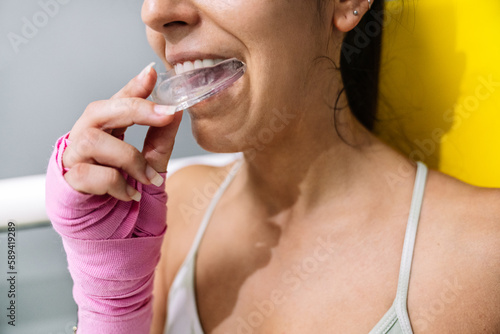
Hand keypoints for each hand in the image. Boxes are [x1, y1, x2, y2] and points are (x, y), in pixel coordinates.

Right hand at [62, 63, 182, 201]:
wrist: (115, 235)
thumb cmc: (129, 196)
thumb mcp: (153, 164)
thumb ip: (161, 138)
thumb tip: (176, 110)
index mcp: (106, 132)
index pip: (117, 102)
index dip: (133, 87)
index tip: (153, 74)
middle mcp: (84, 139)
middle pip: (99, 110)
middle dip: (135, 109)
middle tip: (165, 115)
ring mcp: (73, 159)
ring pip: (93, 140)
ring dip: (129, 158)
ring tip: (148, 178)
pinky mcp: (68, 182)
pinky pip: (90, 173)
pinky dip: (117, 183)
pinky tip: (130, 194)